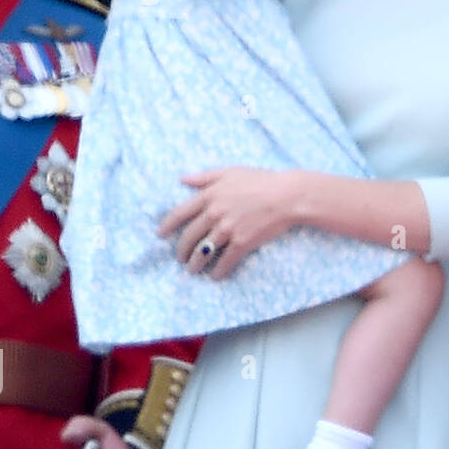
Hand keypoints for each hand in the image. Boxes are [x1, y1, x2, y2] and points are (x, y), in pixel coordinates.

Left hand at [158, 167, 296, 277]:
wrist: (287, 196)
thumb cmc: (261, 180)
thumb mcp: (230, 172)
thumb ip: (204, 177)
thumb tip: (182, 179)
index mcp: (209, 195)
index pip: (179, 213)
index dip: (167, 226)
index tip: (160, 234)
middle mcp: (214, 213)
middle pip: (189, 236)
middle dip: (181, 250)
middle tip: (179, 257)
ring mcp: (228, 229)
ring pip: (203, 251)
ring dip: (195, 264)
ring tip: (192, 270)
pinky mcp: (242, 242)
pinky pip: (225, 261)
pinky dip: (218, 271)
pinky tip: (215, 276)